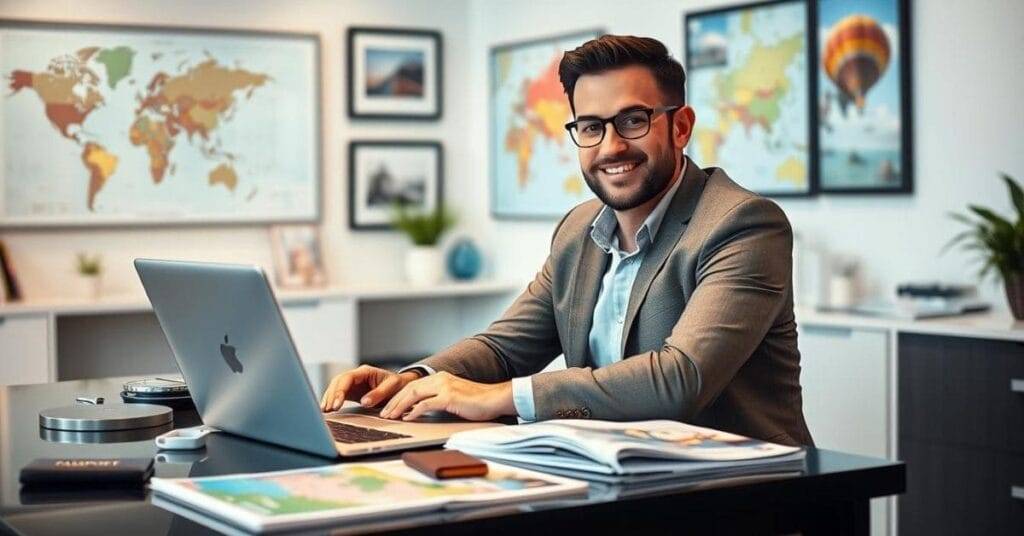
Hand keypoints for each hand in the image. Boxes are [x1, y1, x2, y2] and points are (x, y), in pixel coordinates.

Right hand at [320, 365, 420, 411]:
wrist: (402, 385)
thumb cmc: (398, 384)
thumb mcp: (393, 386)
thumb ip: (379, 393)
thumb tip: (364, 402)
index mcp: (365, 371)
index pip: (347, 378)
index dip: (340, 390)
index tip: (337, 404)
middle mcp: (357, 376)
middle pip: (338, 382)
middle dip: (332, 395)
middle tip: (328, 409)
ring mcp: (354, 383)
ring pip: (336, 387)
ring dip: (329, 398)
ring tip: (324, 410)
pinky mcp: (353, 391)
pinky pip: (339, 394)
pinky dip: (333, 400)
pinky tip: (328, 409)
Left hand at [379, 371, 514, 421]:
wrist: (495, 399)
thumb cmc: (477, 402)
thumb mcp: (452, 398)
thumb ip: (436, 400)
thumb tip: (417, 410)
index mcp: (440, 377)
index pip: (413, 385)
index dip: (398, 396)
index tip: (389, 407)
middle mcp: (440, 378)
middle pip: (409, 388)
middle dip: (394, 401)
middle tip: (384, 413)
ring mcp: (444, 386)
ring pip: (413, 394)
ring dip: (399, 406)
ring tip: (391, 416)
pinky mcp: (449, 397)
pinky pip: (425, 404)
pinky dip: (414, 411)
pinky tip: (408, 418)